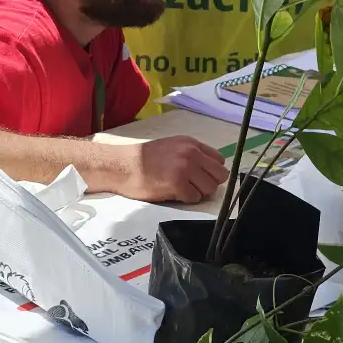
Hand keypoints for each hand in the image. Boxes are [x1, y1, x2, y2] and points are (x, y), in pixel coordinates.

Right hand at [107, 136, 227, 203]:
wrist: (122, 165)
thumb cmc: (143, 159)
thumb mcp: (172, 147)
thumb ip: (192, 155)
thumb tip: (208, 169)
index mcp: (191, 143)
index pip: (219, 160)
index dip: (212, 172)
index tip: (201, 177)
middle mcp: (192, 153)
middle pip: (220, 175)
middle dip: (209, 184)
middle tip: (194, 187)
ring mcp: (186, 168)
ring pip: (210, 189)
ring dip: (198, 193)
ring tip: (182, 190)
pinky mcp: (178, 184)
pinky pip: (194, 198)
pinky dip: (186, 199)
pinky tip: (173, 194)